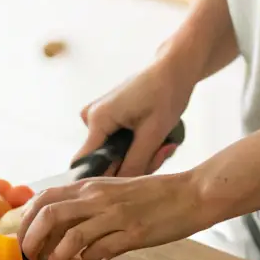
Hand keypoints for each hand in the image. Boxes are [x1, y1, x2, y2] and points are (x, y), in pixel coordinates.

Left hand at [18, 168, 209, 259]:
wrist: (191, 193)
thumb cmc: (153, 195)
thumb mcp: (114, 193)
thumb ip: (88, 209)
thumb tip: (65, 236)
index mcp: (90, 186)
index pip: (43, 199)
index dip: (26, 222)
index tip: (24, 243)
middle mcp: (98, 197)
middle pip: (49, 216)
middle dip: (32, 242)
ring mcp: (115, 215)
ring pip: (71, 237)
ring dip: (56, 259)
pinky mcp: (134, 233)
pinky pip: (100, 251)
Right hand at [73, 56, 193, 179]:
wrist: (174, 68)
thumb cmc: (165, 94)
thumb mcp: (153, 134)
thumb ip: (135, 164)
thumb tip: (119, 190)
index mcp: (97, 119)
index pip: (86, 164)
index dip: (107, 178)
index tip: (132, 182)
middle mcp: (91, 118)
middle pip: (104, 160)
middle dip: (134, 164)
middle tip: (163, 153)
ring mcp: (100, 117)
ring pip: (114, 153)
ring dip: (140, 156)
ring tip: (165, 145)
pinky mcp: (109, 117)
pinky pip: (118, 143)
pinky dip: (138, 147)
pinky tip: (157, 140)